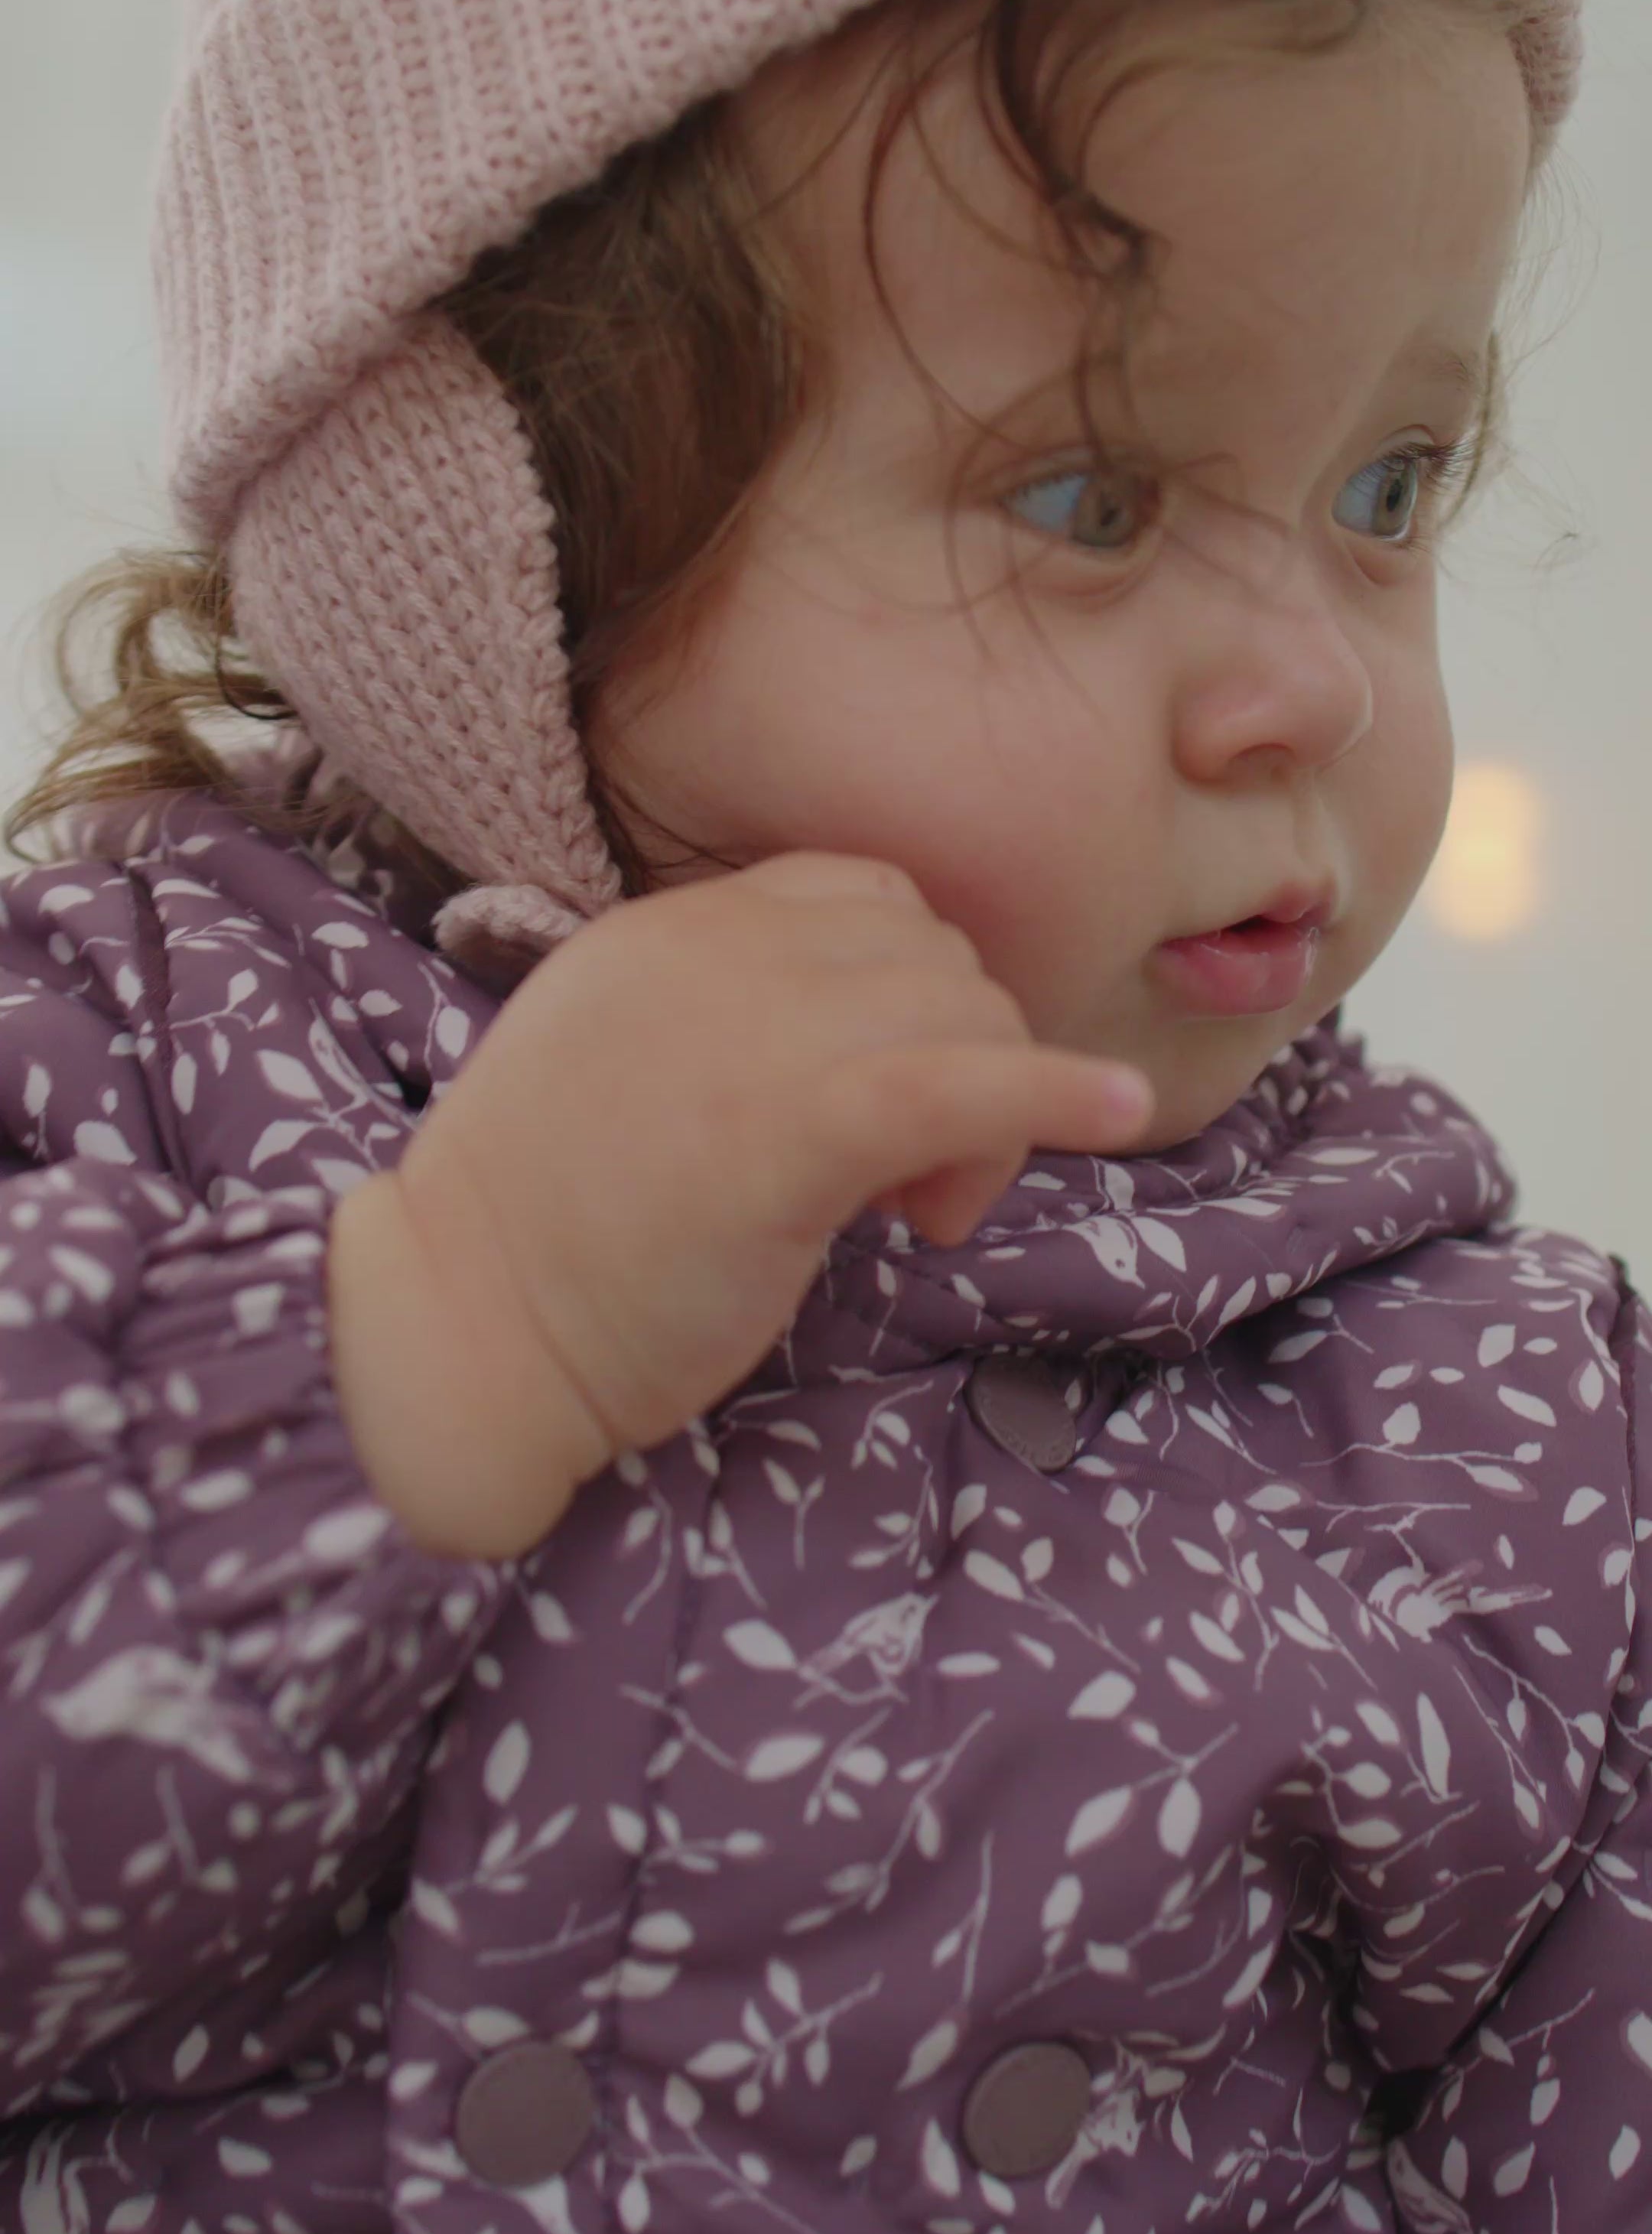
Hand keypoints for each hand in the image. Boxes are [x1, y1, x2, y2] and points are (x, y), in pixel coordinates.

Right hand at [335, 851, 1152, 1554]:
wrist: (459, 1333)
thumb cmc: (545, 1232)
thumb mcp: (627, 1065)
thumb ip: (730, 1021)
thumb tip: (864, 1041)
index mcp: (668, 931)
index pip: (864, 899)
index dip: (913, 992)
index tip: (889, 1102)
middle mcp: (714, 953)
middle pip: (933, 957)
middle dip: (958, 1058)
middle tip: (910, 1186)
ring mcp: (750, 1036)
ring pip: (963, 1016)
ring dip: (983, 1115)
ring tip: (913, 1215)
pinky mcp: (786, 1131)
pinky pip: (963, 1079)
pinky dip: (1057, 1094)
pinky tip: (1116, 1113)